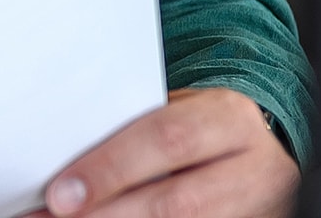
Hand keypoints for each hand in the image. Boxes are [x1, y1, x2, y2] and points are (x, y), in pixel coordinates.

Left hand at [27, 88, 297, 217]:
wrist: (262, 159)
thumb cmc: (202, 130)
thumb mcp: (181, 113)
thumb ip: (135, 130)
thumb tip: (61, 159)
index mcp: (229, 119)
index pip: (166, 140)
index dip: (110, 169)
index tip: (59, 193)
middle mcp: (253, 168)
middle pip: (175, 201)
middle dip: (109, 211)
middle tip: (57, 215)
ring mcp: (255, 209)